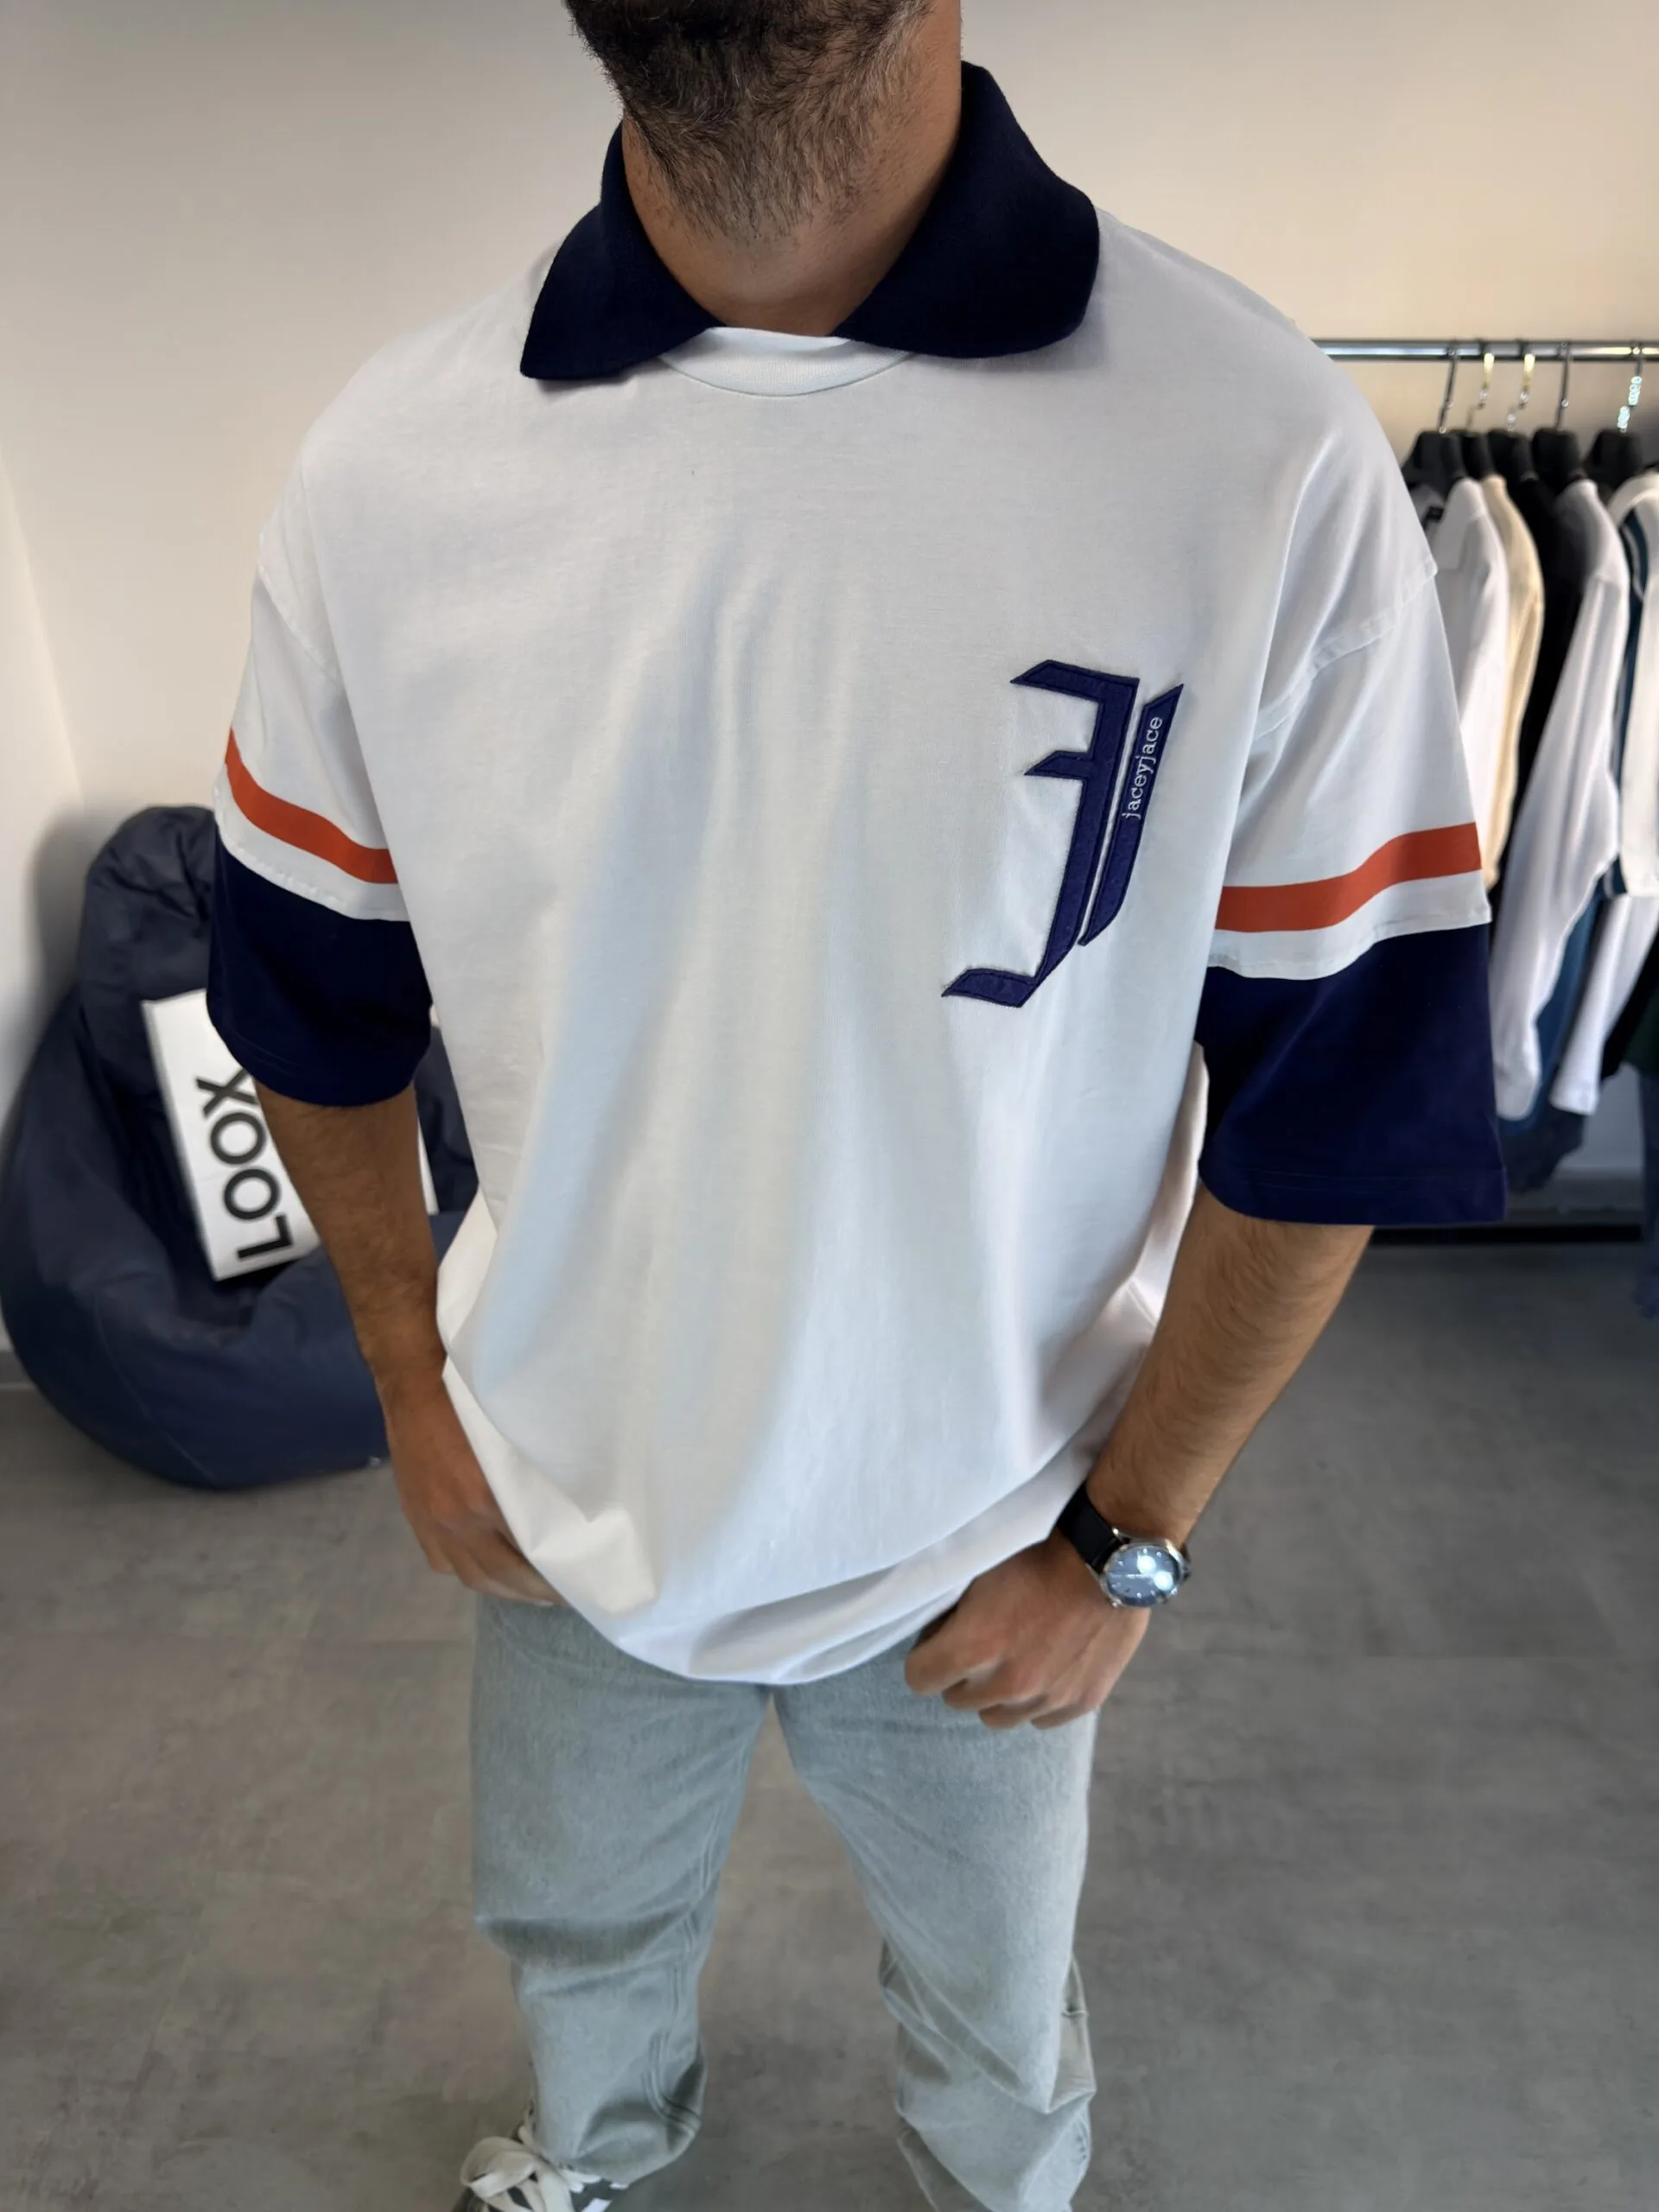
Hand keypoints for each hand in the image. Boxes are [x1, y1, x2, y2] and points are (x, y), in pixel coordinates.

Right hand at [379, 1371, 563, 1605]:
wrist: (415, 1381)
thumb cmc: (472, 1400)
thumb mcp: (514, 1435)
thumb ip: (534, 1477)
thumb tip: (570, 1509)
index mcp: (485, 1497)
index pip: (531, 1552)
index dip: (557, 1572)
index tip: (583, 1578)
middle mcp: (457, 1519)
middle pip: (504, 1575)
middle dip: (537, 1592)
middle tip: (567, 1594)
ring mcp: (432, 1524)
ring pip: (474, 1576)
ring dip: (507, 1589)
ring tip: (535, 1590)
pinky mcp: (417, 1521)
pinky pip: (445, 1564)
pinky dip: (472, 1573)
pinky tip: (493, 1571)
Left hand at [904, 1530, 1151, 1727]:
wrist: (1108, 1556)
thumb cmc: (1039, 1550)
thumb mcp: (979, 1570)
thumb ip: (951, 1612)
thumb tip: (935, 1631)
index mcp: (974, 1649)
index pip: (919, 1679)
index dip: (926, 1656)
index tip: (940, 1640)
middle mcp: (1008, 1684)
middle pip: (958, 1700)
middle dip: (962, 1674)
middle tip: (982, 1642)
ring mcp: (1047, 1698)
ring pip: (999, 1716)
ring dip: (999, 1692)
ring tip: (1015, 1656)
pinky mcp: (1082, 1701)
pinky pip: (1042, 1718)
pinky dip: (1039, 1698)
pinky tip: (1049, 1663)